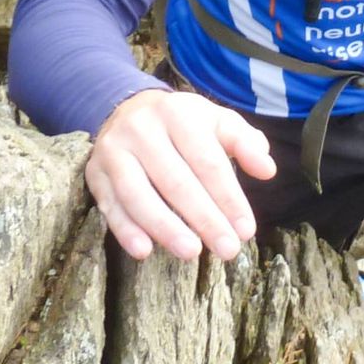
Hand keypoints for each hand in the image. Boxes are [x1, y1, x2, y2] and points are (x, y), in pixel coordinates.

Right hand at [86, 87, 277, 262]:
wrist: (128, 109)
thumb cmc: (184, 124)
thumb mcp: (217, 122)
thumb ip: (245, 143)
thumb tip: (268, 169)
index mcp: (178, 113)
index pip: (208, 160)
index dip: (228, 197)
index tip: (247, 230)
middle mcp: (142, 129)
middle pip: (176, 180)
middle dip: (204, 218)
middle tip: (227, 250)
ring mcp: (114, 151)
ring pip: (138, 194)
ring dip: (165, 227)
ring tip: (192, 253)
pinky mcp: (95, 173)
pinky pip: (109, 205)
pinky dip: (125, 230)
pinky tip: (144, 251)